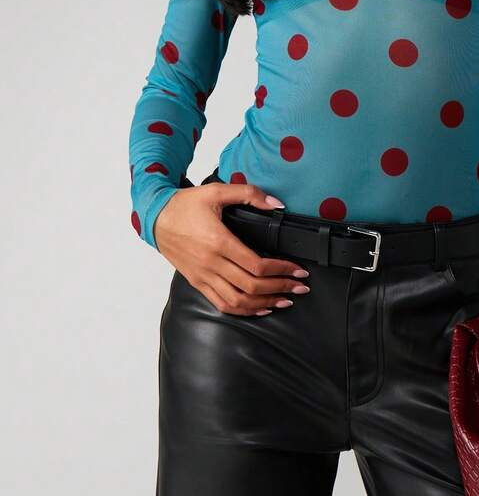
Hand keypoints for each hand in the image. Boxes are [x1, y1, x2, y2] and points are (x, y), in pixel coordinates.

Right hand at [153, 182, 310, 315]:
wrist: (154, 217)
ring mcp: (203, 276)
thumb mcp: (217, 191)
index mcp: (219, 242)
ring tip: (285, 300)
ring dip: (265, 303)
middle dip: (281, 288)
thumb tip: (277, 204)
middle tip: (300, 287)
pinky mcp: (197, 282)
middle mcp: (211, 264)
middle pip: (251, 286)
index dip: (282, 270)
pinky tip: (259, 308)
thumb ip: (249, 194)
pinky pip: (222, 304)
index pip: (257, 265)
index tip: (299, 270)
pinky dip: (243, 310)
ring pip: (238, 301)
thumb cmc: (184, 204)